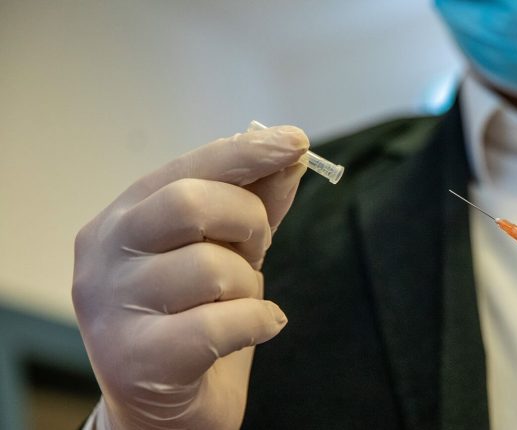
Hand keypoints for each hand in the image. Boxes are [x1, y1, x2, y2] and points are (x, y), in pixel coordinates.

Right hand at [72, 125, 308, 428]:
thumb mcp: (227, 252)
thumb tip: (289, 153)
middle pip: (190, 205)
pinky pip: (223, 323)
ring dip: (250, 287)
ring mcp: (111, 309)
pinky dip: (259, 322)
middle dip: (248, 222)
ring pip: (212, 268)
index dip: (245, 152)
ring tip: (240, 303)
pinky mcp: (135, 359)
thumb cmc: (194, 322)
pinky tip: (258, 327)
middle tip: (257, 248)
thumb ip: (254, 202)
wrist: (168, 411)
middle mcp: (104, 256)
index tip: (295, 141)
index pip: (187, 168)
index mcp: (123, 217)